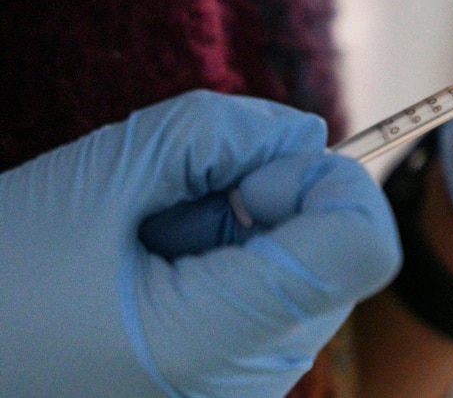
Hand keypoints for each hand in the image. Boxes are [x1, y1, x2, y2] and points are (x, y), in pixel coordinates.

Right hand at [0, 91, 399, 396]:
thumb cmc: (2, 275)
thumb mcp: (99, 175)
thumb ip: (215, 135)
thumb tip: (305, 134)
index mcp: (212, 341)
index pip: (362, 247)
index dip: (324, 183)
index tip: (248, 174)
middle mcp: (248, 382)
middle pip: (340, 255)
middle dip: (276, 201)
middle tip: (180, 202)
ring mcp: (243, 390)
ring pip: (310, 271)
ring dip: (247, 229)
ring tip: (153, 242)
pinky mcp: (233, 381)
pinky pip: (276, 297)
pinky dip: (234, 259)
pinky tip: (160, 267)